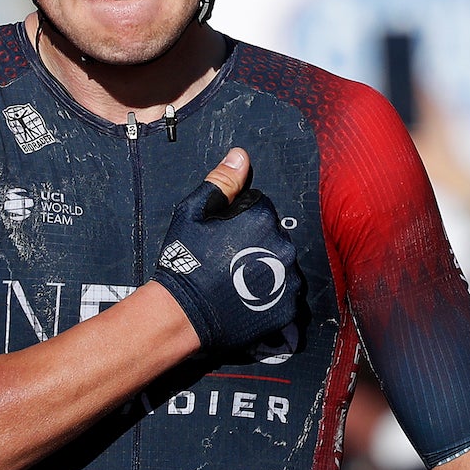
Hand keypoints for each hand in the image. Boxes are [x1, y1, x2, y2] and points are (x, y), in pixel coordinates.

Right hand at [152, 148, 303, 354]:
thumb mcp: (194, 213)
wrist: (181, 313)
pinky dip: (271, 298)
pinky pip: (285, 296)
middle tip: (229, 263)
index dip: (241, 224)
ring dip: (267, 271)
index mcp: (263, 218)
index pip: (262, 211)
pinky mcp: (286, 308)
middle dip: (258, 246)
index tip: (224, 240)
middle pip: (275, 238)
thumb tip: (241, 156)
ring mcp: (288, 280)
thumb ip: (222, 181)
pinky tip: (248, 300)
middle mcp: (283, 246)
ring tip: (238, 284)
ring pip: (283, 267)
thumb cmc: (185, 261)